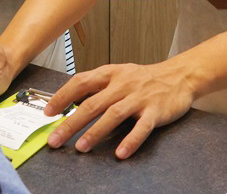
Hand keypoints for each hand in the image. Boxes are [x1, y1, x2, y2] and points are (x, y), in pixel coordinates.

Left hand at [42, 61, 195, 159]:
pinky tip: (120, 153)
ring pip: (113, 115)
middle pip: (92, 104)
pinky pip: (141, 127)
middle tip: (55, 139)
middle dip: (71, 123)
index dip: (62, 96)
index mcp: (110, 74)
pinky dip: (130, 140)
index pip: (80, 82)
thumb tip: (70, 102)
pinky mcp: (155, 111)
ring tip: (81, 147)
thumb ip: (97, 86)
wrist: (179, 75)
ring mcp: (139, 98)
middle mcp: (122, 84)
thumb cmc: (144, 78)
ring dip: (95, 132)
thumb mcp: (118, 74)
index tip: (48, 112)